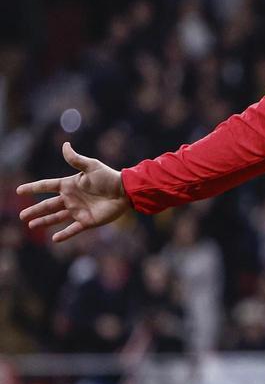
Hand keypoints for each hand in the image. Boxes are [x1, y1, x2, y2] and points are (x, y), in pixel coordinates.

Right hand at [16, 142, 131, 242]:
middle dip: (35, 210)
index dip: (33, 188)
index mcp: (70, 185)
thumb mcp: (91, 166)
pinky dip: (64, 234)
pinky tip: (54, 238)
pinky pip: (73, 229)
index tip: (19, 191)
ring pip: (56, 217)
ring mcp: (78, 210)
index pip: (47, 186)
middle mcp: (71, 198)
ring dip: (44, 221)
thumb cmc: (109, 177)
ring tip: (31, 225)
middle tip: (22, 216)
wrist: (126, 191)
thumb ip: (76, 159)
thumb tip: (64, 145)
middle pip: (48, 205)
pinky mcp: (87, 221)